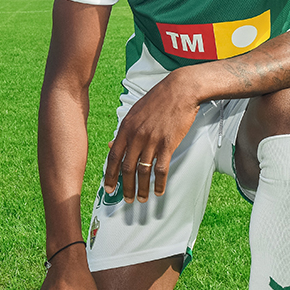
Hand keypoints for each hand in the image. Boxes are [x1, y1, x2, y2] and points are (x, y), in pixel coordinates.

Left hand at [103, 69, 202, 204]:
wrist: (180, 90)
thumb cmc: (158, 100)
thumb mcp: (135, 112)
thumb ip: (123, 131)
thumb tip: (111, 145)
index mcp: (125, 128)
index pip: (113, 157)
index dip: (110, 176)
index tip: (109, 189)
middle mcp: (136, 135)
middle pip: (127, 168)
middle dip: (125, 187)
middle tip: (126, 199)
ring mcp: (152, 140)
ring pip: (143, 171)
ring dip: (141, 188)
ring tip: (142, 199)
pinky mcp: (168, 143)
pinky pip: (161, 169)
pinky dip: (159, 183)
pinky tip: (159, 191)